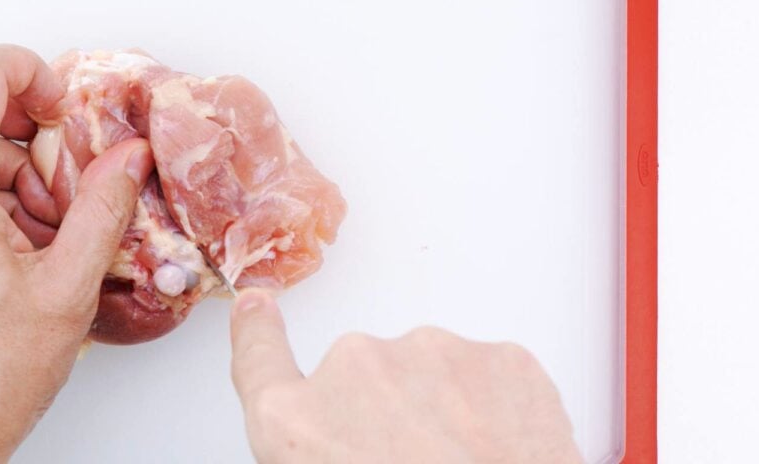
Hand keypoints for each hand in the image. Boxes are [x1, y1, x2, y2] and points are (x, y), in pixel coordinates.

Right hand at [229, 290, 581, 462]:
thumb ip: (320, 443)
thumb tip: (341, 439)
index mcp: (295, 420)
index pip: (259, 358)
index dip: (257, 330)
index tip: (257, 309)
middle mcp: (354, 366)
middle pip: (370, 378)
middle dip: (392, 414)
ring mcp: (431, 353)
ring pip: (435, 375)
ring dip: (445, 413)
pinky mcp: (501, 357)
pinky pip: (492, 378)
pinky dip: (499, 413)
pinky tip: (498, 456)